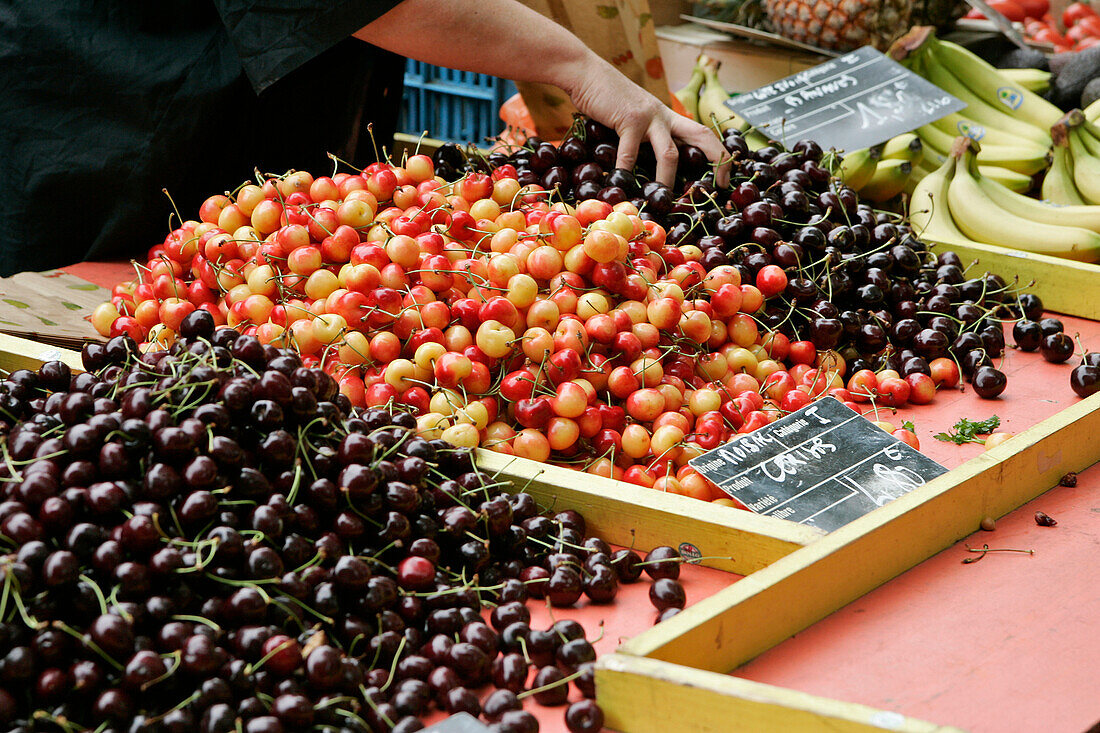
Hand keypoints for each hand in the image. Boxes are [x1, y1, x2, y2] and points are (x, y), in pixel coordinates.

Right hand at [565, 55, 730, 187]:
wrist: (586, 73)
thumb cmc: (606, 99)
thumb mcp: (633, 117)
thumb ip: (644, 136)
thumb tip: (645, 168)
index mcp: (668, 117)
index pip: (703, 134)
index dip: (719, 153)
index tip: (725, 176)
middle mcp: (665, 116)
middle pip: (702, 136)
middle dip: (717, 160)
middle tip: (721, 185)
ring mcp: (649, 117)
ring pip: (670, 153)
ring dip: (668, 180)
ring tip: (665, 199)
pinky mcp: (629, 119)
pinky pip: (630, 153)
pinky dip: (625, 172)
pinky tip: (621, 183)